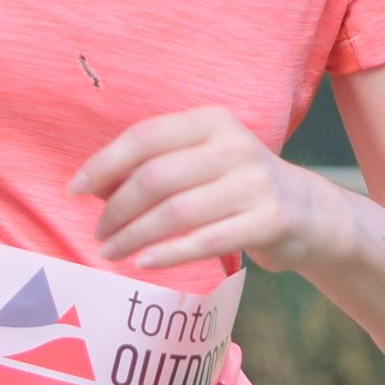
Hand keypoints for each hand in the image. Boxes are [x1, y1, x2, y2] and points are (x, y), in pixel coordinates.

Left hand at [73, 106, 347, 273]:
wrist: (309, 213)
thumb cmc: (236, 186)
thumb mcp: (202, 161)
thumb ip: (154, 166)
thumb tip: (92, 187)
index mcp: (212, 121)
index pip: (145, 137)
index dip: (104, 164)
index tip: (74, 190)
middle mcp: (235, 146)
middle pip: (156, 178)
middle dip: (116, 209)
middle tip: (98, 232)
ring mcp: (254, 184)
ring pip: (175, 213)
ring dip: (133, 236)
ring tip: (110, 252)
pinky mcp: (269, 222)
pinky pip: (204, 241)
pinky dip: (167, 254)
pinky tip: (144, 263)